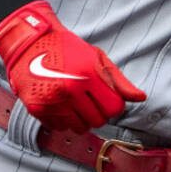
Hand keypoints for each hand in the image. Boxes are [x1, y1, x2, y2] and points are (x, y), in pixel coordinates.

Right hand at [0, 0, 145, 132]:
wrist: (29, 43)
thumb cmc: (67, 48)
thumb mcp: (96, 57)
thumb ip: (119, 80)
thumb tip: (140, 98)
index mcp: (88, 75)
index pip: (114, 108)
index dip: (113, 104)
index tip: (106, 98)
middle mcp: (70, 90)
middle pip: (98, 121)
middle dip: (98, 113)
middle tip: (90, 100)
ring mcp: (53, 101)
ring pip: (80, 128)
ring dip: (81, 119)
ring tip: (75, 102)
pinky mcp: (37, 109)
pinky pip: (60, 128)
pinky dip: (63, 121)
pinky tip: (60, 104)